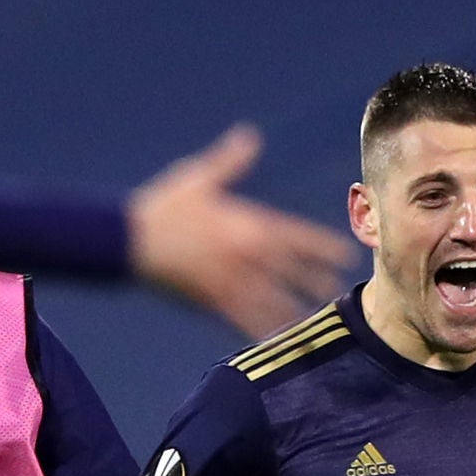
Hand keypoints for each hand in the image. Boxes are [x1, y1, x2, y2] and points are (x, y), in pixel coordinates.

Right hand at [127, 125, 348, 336]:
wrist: (130, 237)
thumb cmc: (164, 205)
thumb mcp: (200, 177)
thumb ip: (230, 161)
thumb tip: (250, 135)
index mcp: (248, 224)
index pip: (298, 238)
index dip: (324, 247)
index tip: (345, 254)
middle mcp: (247, 254)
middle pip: (293, 273)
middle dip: (315, 281)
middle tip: (337, 290)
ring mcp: (232, 280)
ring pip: (273, 301)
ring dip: (295, 310)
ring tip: (311, 320)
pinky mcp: (212, 300)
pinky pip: (244, 320)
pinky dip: (261, 330)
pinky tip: (275, 339)